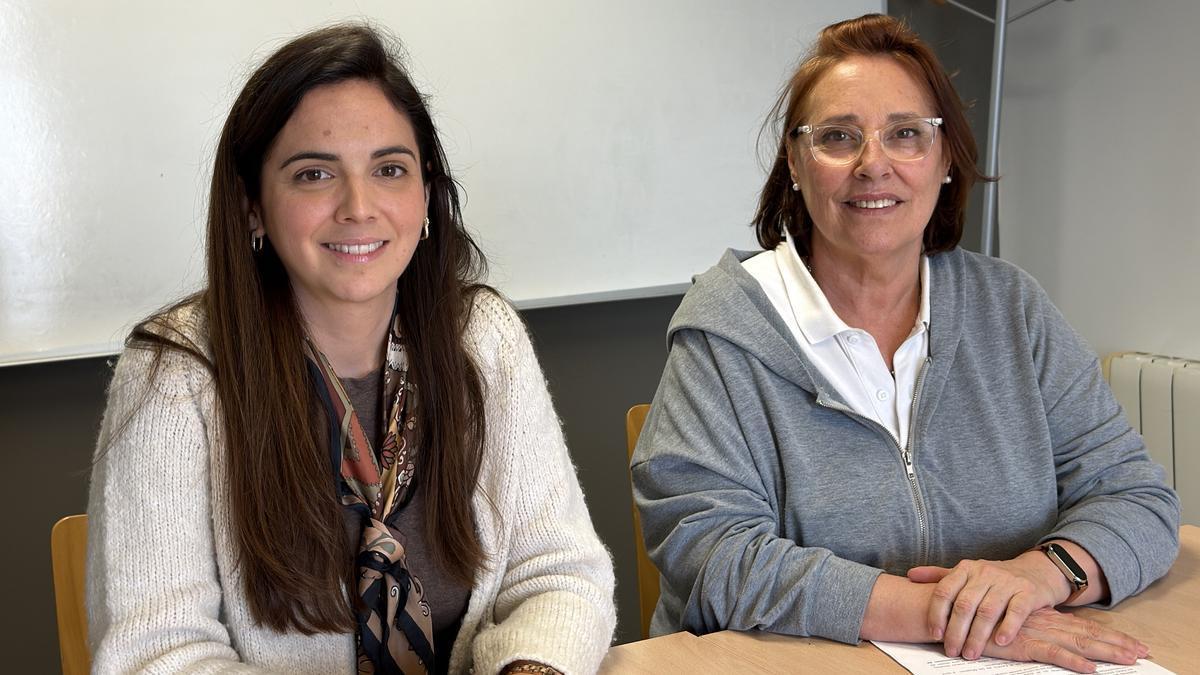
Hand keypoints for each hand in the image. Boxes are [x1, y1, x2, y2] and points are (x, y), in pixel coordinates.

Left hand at [908, 551, 1069, 658]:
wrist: (1036, 572)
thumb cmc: (994, 578)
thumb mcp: (967, 573)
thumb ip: (940, 576)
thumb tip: (910, 575)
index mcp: (966, 569)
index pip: (944, 591)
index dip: (936, 614)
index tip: (934, 634)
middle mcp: (984, 573)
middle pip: (964, 605)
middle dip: (956, 631)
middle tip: (951, 651)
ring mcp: (1007, 582)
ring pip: (987, 611)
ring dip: (977, 636)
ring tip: (970, 654)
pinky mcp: (1027, 592)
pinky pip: (1016, 612)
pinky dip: (1007, 628)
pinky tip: (1000, 643)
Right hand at [981, 607, 1147, 672]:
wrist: (951, 611)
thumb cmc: (976, 620)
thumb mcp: (1009, 623)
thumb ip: (1028, 628)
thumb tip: (1045, 638)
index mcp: (1044, 618)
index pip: (1084, 626)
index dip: (1110, 635)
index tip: (1133, 643)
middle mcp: (1044, 622)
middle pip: (1088, 633)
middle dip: (1118, 643)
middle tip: (1144, 651)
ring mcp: (1034, 632)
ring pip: (1078, 642)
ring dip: (1105, 651)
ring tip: (1130, 658)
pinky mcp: (1021, 644)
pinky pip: (1051, 654)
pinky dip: (1072, 662)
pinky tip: (1089, 670)